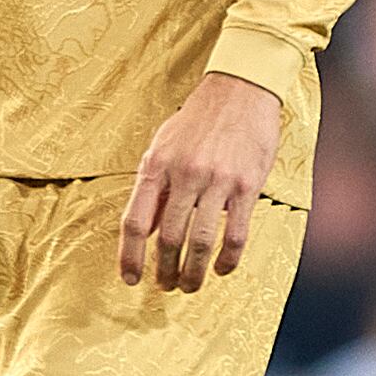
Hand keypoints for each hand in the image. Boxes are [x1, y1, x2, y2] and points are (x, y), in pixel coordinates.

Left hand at [120, 73, 281, 290]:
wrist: (240, 89)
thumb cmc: (198, 119)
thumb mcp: (163, 146)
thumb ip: (153, 187)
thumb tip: (146, 230)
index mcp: (157, 166)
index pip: (136, 221)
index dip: (130, 256)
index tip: (129, 278)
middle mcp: (185, 175)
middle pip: (169, 238)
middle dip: (164, 271)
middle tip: (165, 286)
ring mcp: (217, 181)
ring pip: (201, 242)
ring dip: (193, 272)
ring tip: (190, 286)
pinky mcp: (247, 185)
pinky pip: (236, 234)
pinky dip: (228, 259)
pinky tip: (221, 269)